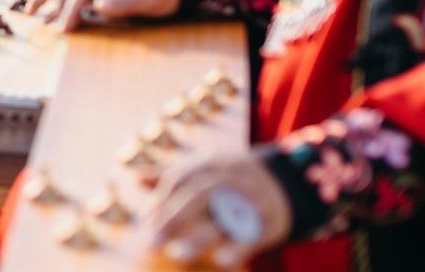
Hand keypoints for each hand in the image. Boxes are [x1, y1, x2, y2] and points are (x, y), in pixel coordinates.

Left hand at [144, 150, 291, 267]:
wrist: (288, 180)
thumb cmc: (235, 176)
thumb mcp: (207, 167)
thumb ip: (174, 174)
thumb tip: (136, 178)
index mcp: (211, 164)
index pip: (181, 177)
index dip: (162, 198)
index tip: (145, 218)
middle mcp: (230, 180)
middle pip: (199, 196)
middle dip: (173, 217)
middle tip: (151, 240)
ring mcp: (250, 201)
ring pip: (224, 219)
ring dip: (199, 238)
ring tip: (177, 254)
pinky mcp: (269, 222)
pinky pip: (252, 236)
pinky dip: (238, 248)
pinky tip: (221, 260)